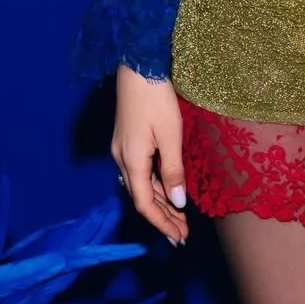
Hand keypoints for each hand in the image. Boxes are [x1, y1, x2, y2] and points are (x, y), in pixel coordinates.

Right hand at [113, 65, 188, 245]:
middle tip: (182, 234)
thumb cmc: (156, 98)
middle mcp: (122, 159)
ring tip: (178, 217)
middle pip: (142, 197)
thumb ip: (173, 170)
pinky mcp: (126, 140)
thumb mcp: (170, 135)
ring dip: (159, 202)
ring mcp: (122, 149)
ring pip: (141, 185)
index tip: (180, 237)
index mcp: (132, 161)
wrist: (138, 66)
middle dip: (162, 217)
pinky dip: (155, 185)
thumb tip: (177, 203)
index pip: (145, 203)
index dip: (162, 222)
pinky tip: (167, 190)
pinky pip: (140, 172)